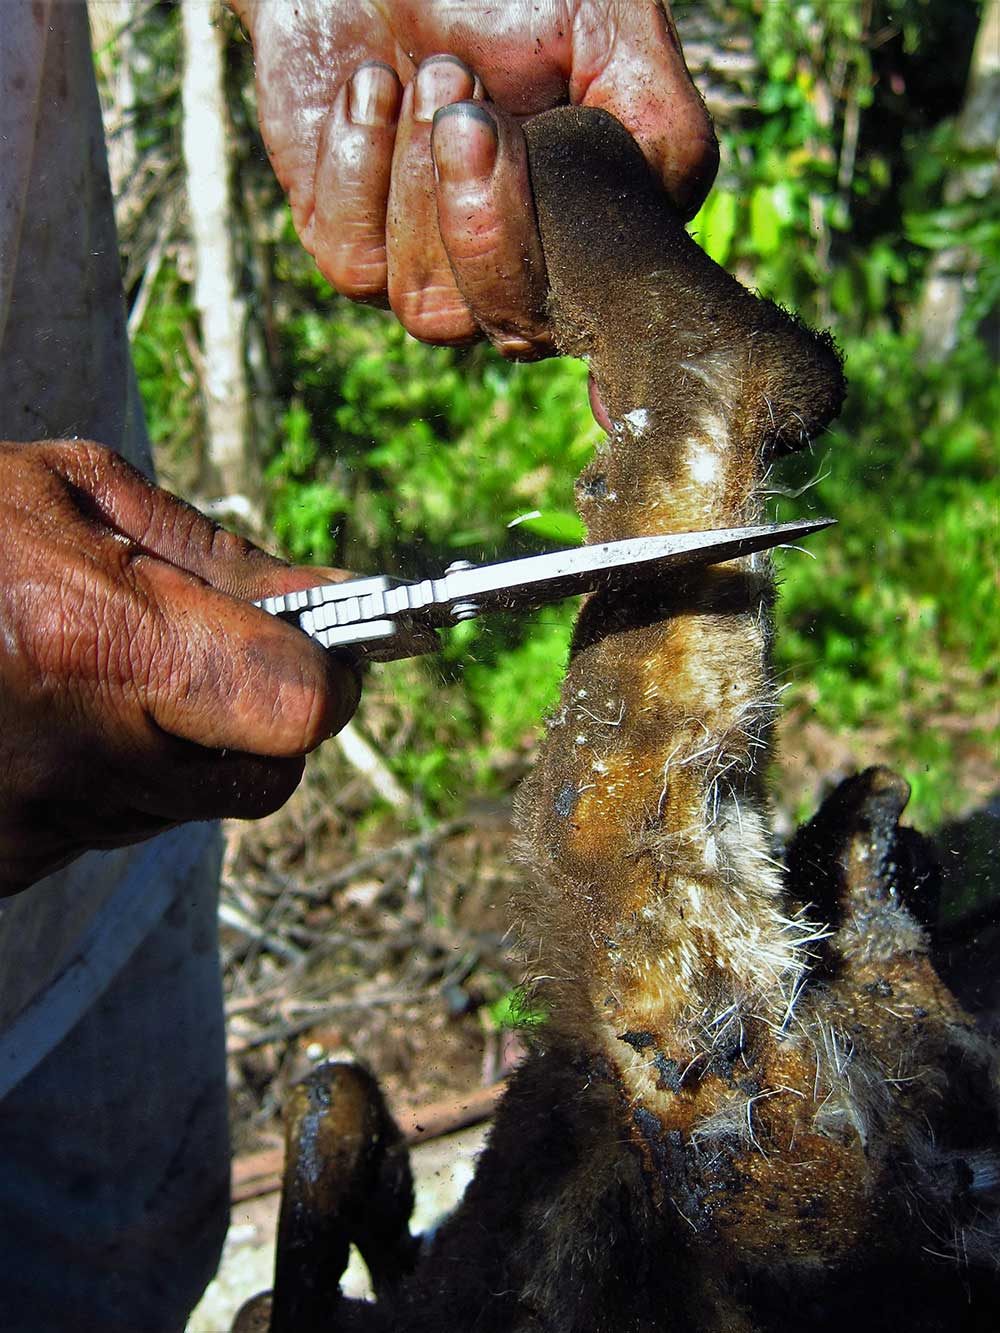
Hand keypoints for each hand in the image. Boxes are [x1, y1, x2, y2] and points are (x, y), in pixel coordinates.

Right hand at [0, 440, 359, 894]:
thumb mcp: (65, 492)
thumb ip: (213, 554)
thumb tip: (333, 599)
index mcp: (100, 642)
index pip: (299, 706)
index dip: (330, 672)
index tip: (322, 637)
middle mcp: (82, 755)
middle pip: (270, 776)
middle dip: (269, 715)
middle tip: (214, 648)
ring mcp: (43, 825)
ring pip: (196, 802)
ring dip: (185, 741)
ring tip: (99, 666)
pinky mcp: (12, 863)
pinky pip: (121, 825)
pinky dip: (119, 775)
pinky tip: (51, 713)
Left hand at [232, 0, 716, 357]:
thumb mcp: (610, 28)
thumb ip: (662, 127)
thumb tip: (668, 211)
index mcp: (591, 236)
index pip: (590, 312)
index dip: (547, 250)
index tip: (511, 133)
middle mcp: (517, 271)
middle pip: (510, 322)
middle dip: (478, 214)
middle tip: (460, 95)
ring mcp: (430, 271)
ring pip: (427, 305)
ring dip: (418, 181)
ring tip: (427, 72)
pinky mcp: (353, 250)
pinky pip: (354, 267)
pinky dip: (359, 167)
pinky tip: (370, 87)